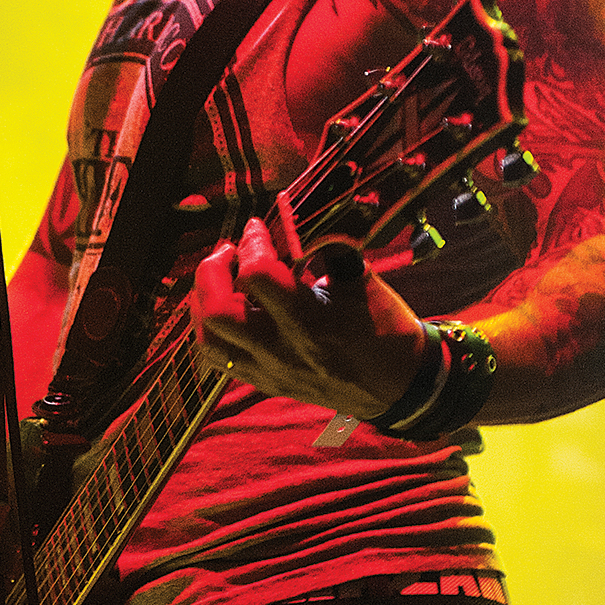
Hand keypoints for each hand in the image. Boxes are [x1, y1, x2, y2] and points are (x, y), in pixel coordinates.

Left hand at [191, 217, 426, 417]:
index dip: (251, 242)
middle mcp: (283, 351)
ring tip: (220, 279)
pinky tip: (226, 308)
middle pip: (218, 311)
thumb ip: (323, 249)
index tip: (259, 227)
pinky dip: (211, 329)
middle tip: (229, 253)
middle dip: (213, 271)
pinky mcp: (265, 383)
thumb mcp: (360, 280)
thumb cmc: (385, 328)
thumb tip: (295, 218)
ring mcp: (270, 372)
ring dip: (205, 301)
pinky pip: (219, 359)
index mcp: (312, 321)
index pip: (257, 275)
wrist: (399, 386)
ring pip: (208, 340)